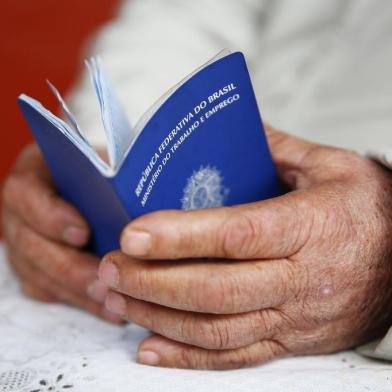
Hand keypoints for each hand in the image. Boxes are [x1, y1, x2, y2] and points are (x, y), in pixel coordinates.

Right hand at [2, 143, 120, 322]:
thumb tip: (138, 189)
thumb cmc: (98, 165)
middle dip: (70, 267)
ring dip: (77, 291)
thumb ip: (110, 169)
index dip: (50, 216)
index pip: (26, 194)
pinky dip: (82, 301)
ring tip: (112, 301)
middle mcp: (23, 213)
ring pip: (39, 274)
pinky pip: (51, 290)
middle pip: (31, 244)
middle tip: (105, 281)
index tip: (82, 233)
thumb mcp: (102, 157)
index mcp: (34, 175)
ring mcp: (27, 243)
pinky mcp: (37, 267)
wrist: (88, 180)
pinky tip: (110, 308)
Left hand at [99, 127, 391, 368]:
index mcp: (309, 228)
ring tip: (117, 300)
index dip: (180, 236)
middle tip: (111, 267)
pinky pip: (234, 357)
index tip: (133, 235)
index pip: (235, 235)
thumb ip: (277, 148)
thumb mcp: (333, 166)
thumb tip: (230, 128)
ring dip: (159, 318)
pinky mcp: (290, 341)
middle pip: (215, 289)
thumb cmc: (371, 210)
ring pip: (216, 329)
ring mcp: (293, 318)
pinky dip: (188, 357)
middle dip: (153, 282)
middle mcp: (299, 280)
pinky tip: (150, 347)